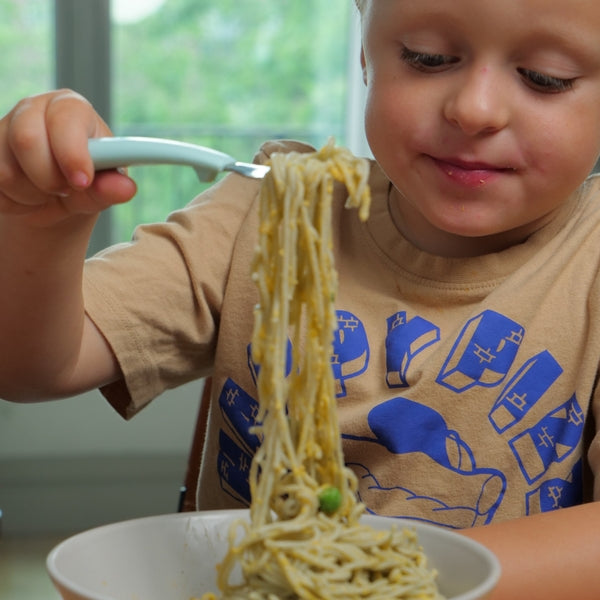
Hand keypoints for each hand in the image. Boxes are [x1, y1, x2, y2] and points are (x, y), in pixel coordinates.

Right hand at [0, 89, 136, 227]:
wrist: (51, 202)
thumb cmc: (83, 186)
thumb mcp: (100, 190)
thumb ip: (110, 188)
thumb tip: (126, 188)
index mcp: (72, 109)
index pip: (66, 118)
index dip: (72, 153)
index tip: (82, 182)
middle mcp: (34, 109)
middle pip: (27, 140)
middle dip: (49, 178)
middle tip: (65, 191)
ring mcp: (4, 127)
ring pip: (6, 169)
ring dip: (31, 194)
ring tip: (47, 193)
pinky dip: (13, 201)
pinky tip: (26, 194)